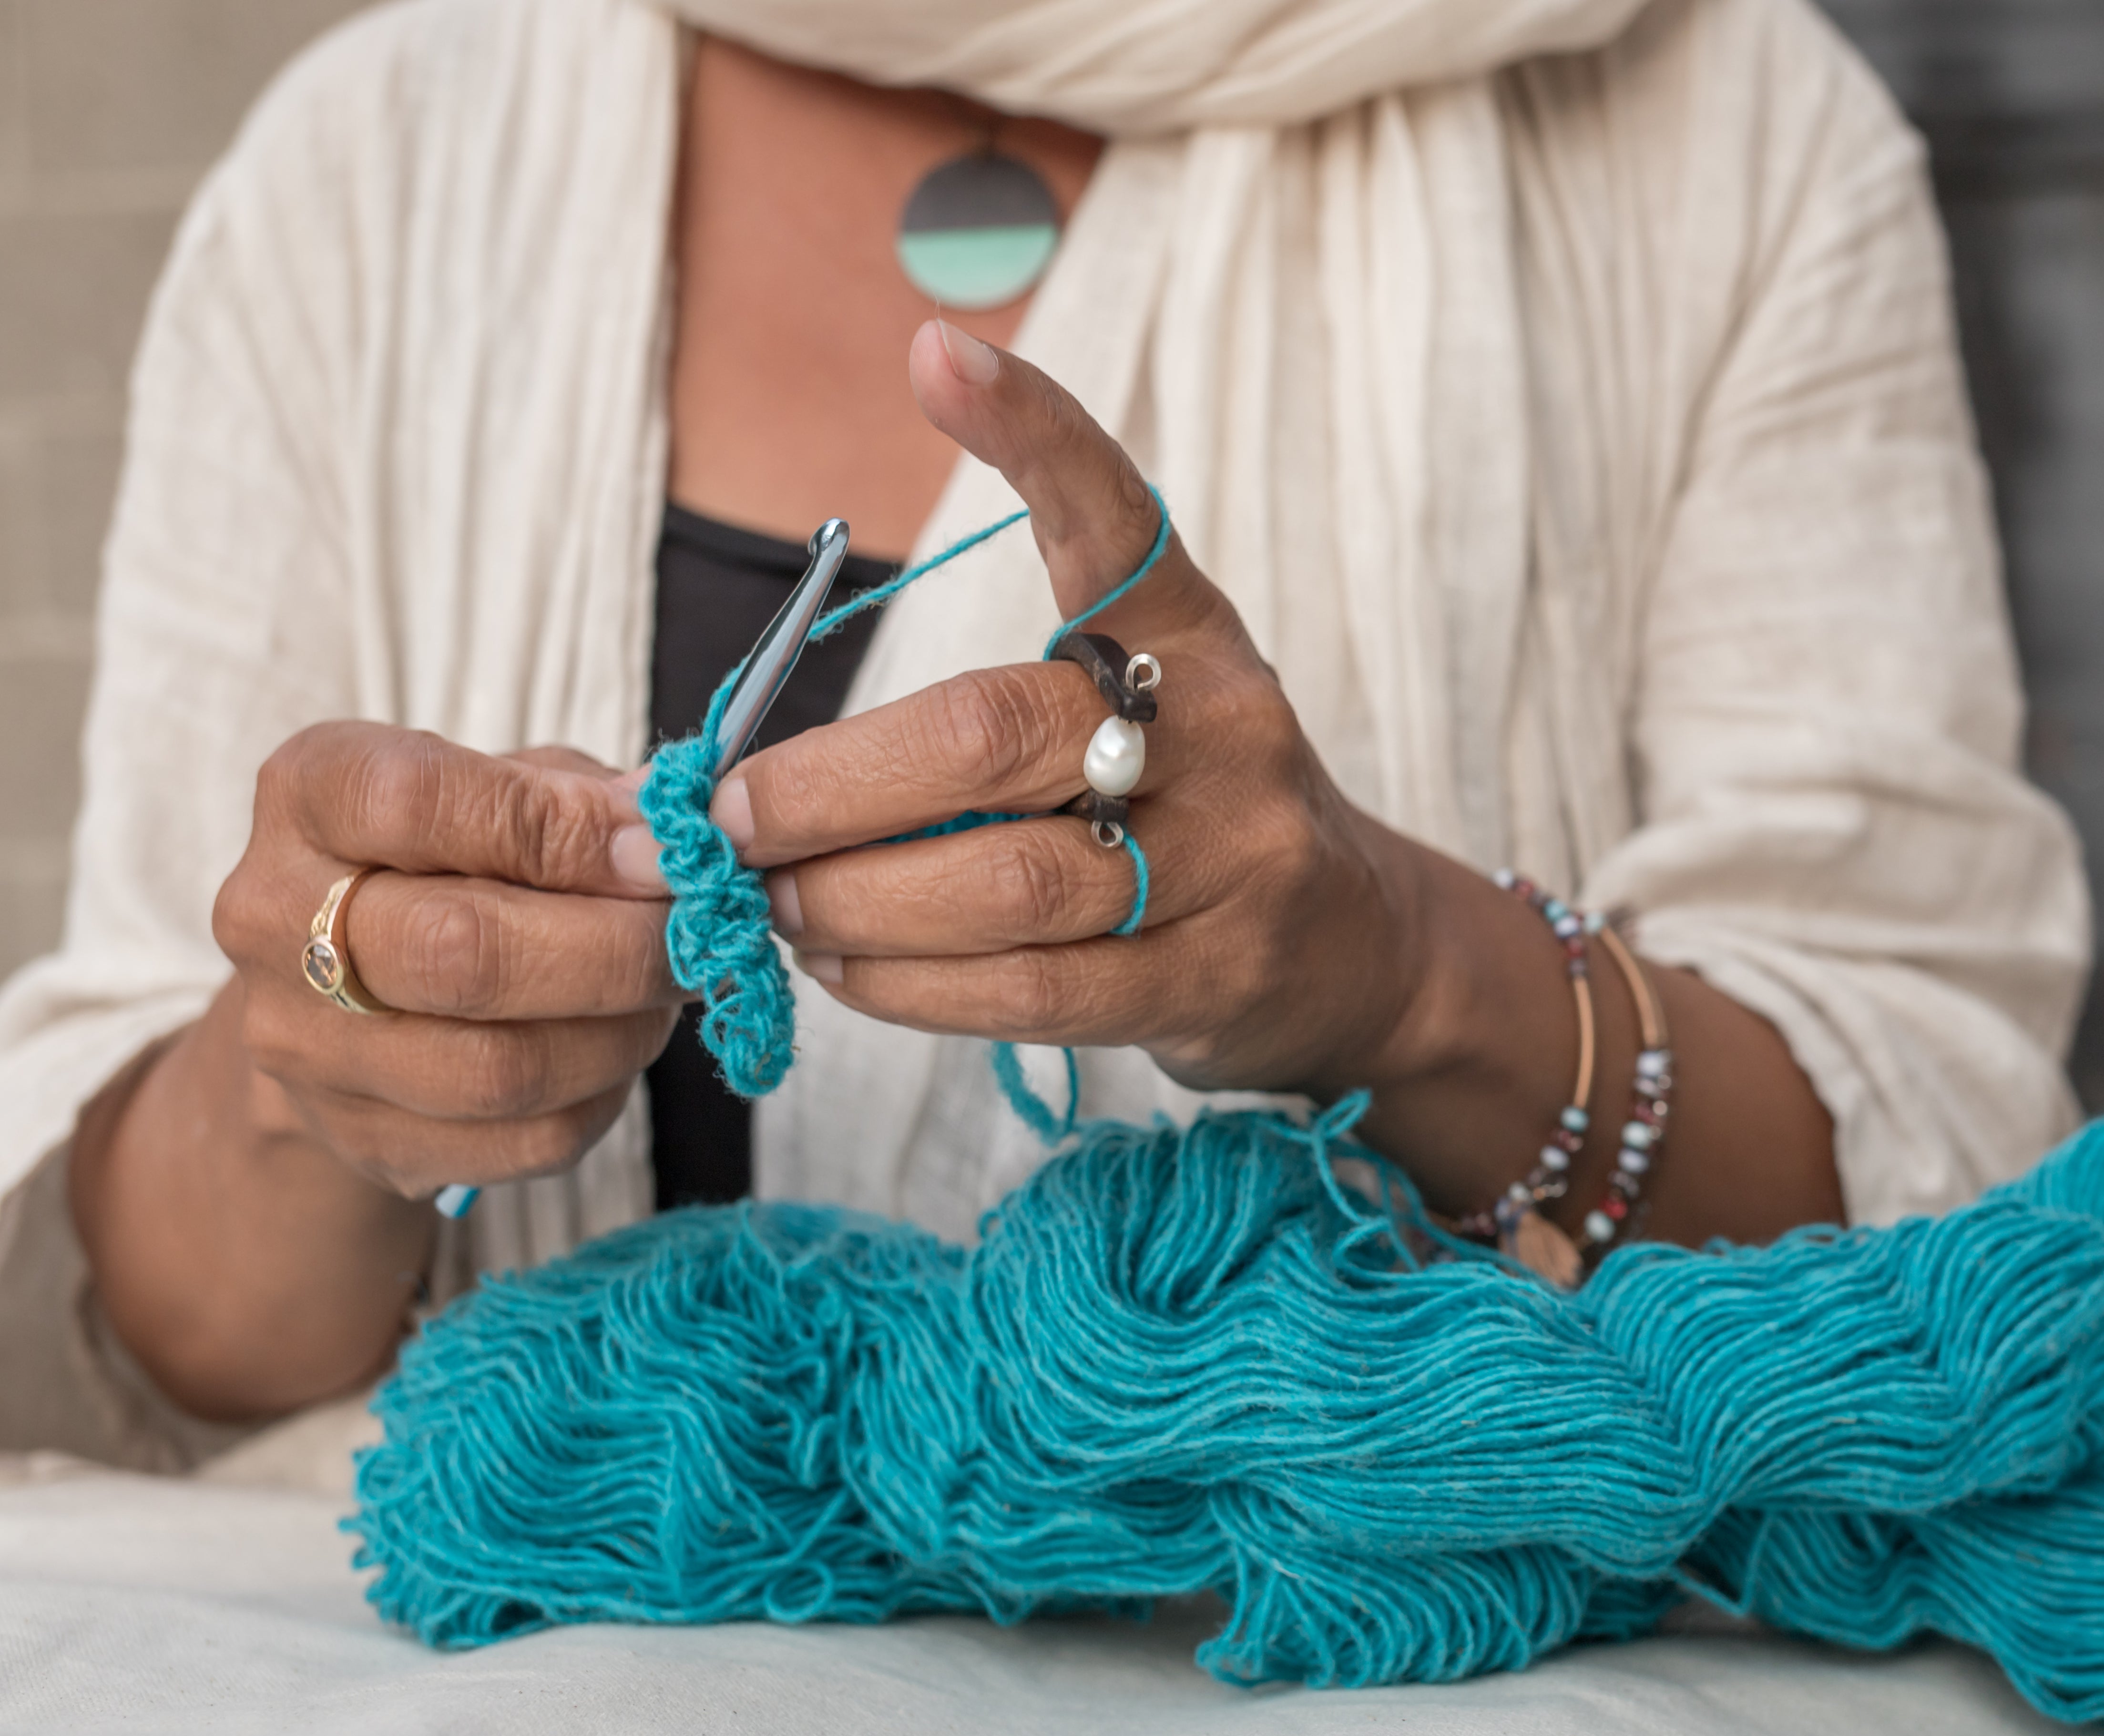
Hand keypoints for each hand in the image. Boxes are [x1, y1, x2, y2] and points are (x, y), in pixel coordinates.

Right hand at [209, 725, 683, 1194]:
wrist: (353, 985)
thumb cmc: (458, 857)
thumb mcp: (510, 784)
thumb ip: (585, 798)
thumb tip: (682, 834)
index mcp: (309, 794)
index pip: (420, 804)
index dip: (565, 830)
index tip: (669, 850)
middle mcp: (274, 918)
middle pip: (463, 953)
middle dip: (618, 950)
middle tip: (702, 936)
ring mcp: (305, 1044)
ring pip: (500, 1069)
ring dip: (624, 1035)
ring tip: (671, 994)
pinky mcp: (361, 1139)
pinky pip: (524, 1141)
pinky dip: (605, 1099)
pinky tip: (621, 1052)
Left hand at [717, 321, 1439, 1095]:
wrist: (1352, 948)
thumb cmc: (1188, 815)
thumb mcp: (1127, 715)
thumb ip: (986, 715)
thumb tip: (765, 762)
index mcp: (1192, 633)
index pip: (1114, 517)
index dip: (1032, 433)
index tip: (935, 353)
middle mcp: (1221, 731)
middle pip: (992, 735)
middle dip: (828, 785)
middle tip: (727, 820)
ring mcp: (1230, 862)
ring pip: (1002, 883)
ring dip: (852, 901)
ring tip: (773, 907)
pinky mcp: (1212, 977)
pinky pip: (1029, 990)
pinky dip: (907, 986)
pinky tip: (843, 970)